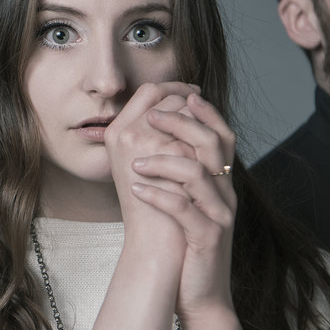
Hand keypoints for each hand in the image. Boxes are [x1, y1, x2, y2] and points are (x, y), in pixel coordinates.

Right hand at [105, 82, 198, 255]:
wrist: (155, 241)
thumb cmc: (153, 208)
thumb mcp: (146, 167)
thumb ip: (155, 138)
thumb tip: (184, 106)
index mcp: (116, 133)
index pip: (148, 91)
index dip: (174, 88)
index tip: (192, 95)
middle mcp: (125, 133)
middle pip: (168, 96)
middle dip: (191, 102)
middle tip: (205, 107)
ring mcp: (145, 142)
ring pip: (185, 111)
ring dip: (201, 119)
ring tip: (210, 131)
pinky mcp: (168, 155)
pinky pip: (196, 131)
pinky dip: (209, 137)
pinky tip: (213, 146)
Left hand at [128, 92, 237, 316]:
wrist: (201, 296)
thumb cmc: (187, 247)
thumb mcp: (189, 205)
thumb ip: (184, 175)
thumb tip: (160, 139)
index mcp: (223, 183)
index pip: (222, 134)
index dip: (205, 111)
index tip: (180, 95)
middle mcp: (227, 194)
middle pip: (213, 144)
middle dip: (180, 124)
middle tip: (150, 118)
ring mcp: (220, 216)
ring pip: (197, 173)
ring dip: (162, 161)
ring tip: (135, 163)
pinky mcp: (207, 237)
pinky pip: (183, 208)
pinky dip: (157, 195)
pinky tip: (136, 189)